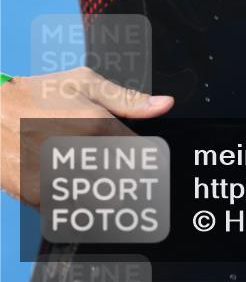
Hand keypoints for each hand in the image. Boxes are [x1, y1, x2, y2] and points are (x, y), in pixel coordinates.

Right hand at [0, 67, 173, 205]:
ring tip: (89, 169)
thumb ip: (128, 99)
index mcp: (96, 125)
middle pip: (122, 183)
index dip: (149, 161)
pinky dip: (74, 198)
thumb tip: (164, 105)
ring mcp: (56, 179)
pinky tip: (67, 176)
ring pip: (97, 201)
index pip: (141, 158)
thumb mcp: (84, 83)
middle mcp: (77, 155)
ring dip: (101, 191)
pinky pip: (68, 208)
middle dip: (126, 178)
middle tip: (119, 167)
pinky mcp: (36, 196)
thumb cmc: (37, 93)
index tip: (149, 162)